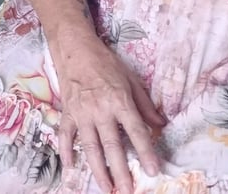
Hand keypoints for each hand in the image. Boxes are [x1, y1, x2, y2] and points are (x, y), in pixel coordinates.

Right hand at [55, 39, 165, 193]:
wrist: (75, 48)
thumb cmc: (105, 62)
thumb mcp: (130, 79)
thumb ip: (145, 104)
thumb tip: (161, 124)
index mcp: (119, 100)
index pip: (135, 130)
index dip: (145, 151)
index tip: (153, 171)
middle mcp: (100, 109)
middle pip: (112, 145)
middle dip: (121, 170)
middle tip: (128, 190)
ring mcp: (81, 112)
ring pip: (90, 146)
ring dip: (98, 169)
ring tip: (107, 188)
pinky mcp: (68, 112)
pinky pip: (66, 136)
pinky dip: (66, 152)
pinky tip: (71, 168)